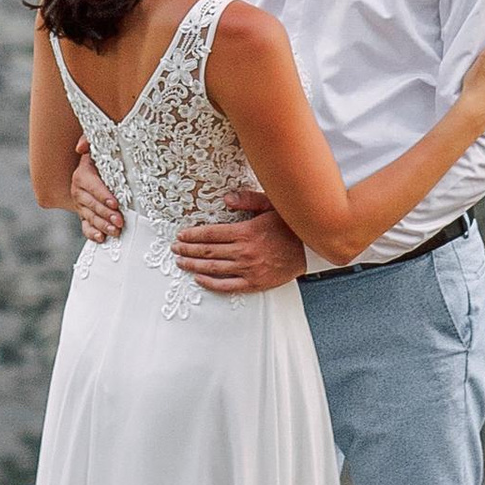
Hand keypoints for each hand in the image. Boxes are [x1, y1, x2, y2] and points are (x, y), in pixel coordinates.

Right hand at [71, 130, 124, 245]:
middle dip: (106, 214)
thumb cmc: (103, 157)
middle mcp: (78, 190)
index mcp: (82, 175)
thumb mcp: (98, 146)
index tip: (116, 203)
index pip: (92, 186)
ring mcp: (81, 205)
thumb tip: (80, 147)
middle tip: (120, 221)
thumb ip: (90, 141)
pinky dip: (92, 233)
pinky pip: (85, 226)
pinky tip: (101, 238)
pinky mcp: (84, 215)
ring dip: (103, 225)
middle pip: (92, 205)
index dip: (103, 195)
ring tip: (116, 231)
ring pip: (90, 217)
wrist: (99, 168)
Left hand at [175, 185, 308, 298]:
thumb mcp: (271, 205)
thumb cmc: (290, 225)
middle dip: (188, 249)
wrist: (310, 250)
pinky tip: (198, 278)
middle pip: (208, 251)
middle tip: (174, 248)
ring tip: (180, 261)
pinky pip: (227, 286)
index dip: (193, 235)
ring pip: (213, 268)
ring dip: (193, 264)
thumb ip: (247, 200)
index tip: (181, 235)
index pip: (211, 234)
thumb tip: (225, 198)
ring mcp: (248, 269)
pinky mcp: (254, 283)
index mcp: (246, 232)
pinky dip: (210, 283)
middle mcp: (244, 252)